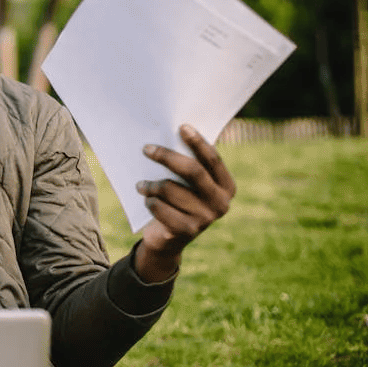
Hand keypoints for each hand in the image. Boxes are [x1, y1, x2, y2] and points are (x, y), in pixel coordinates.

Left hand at [134, 124, 236, 281]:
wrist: (169, 239)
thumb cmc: (179, 201)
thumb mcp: (189, 184)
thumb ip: (191, 164)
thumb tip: (177, 131)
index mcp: (227, 187)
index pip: (213, 159)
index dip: (198, 142)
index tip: (182, 127)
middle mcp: (221, 203)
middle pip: (192, 171)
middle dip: (167, 157)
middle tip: (146, 149)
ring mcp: (205, 219)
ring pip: (170, 189)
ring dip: (150, 185)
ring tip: (141, 185)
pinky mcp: (186, 231)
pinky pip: (160, 207)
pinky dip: (149, 202)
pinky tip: (147, 202)